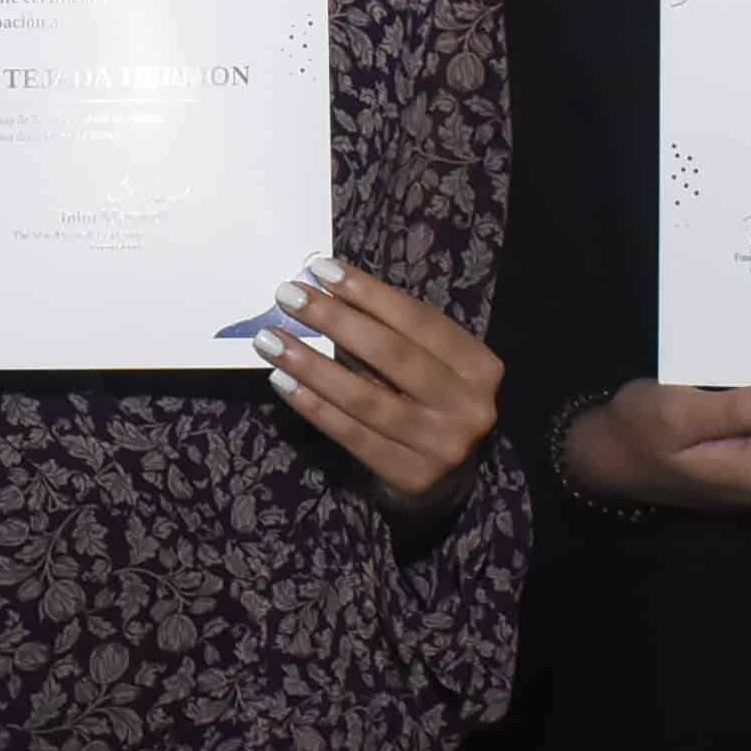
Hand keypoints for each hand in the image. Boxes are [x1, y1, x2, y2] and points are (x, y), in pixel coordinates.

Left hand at [250, 257, 506, 511]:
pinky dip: (313, 406)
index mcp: (480, 367)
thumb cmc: (430, 403)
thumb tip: (327, 291)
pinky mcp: (411, 476)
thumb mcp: (428, 364)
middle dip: (335, 320)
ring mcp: (442, 446)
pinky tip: (281, 381)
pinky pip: (351, 435)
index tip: (322, 269)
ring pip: (366, 398)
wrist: (451, 480)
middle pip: (392, 355)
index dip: (369, 293)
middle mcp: (470, 406)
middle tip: (289, 294)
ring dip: (312, 365)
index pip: (419, 321)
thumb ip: (392, 334)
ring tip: (271, 340)